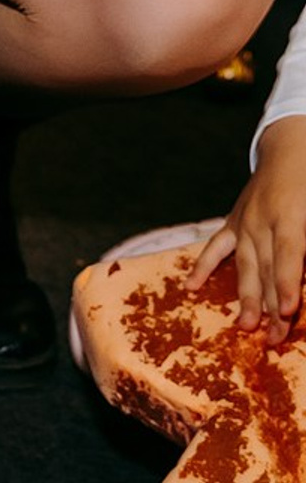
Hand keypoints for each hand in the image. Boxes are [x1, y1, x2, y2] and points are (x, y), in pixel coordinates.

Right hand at [190, 115, 305, 340]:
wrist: (291, 145)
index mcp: (290, 216)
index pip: (288, 257)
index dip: (287, 285)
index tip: (286, 310)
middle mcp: (262, 222)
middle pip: (266, 270)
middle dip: (270, 305)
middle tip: (274, 337)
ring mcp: (244, 222)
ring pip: (244, 265)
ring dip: (244, 297)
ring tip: (244, 325)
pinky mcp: (234, 221)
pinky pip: (216, 247)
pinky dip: (203, 266)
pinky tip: (191, 287)